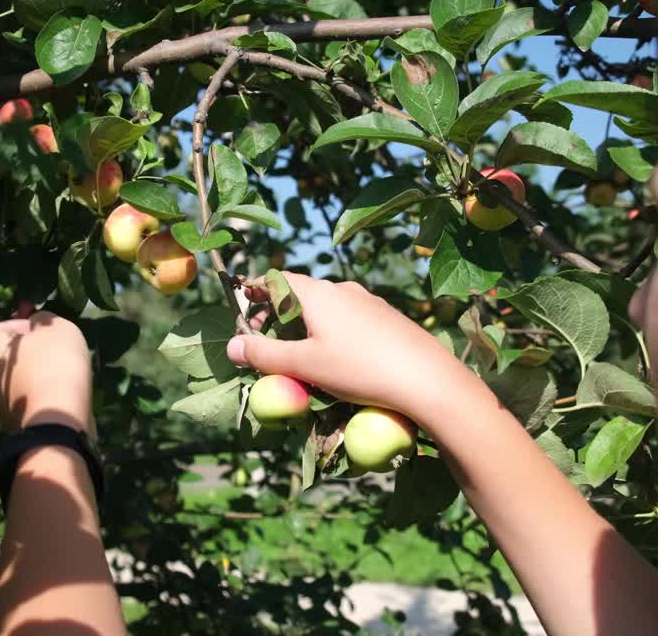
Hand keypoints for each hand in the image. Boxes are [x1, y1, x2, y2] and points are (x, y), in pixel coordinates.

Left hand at [0, 312, 94, 436]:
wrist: (59, 422)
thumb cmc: (55, 365)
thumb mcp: (57, 328)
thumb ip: (44, 320)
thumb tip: (37, 323)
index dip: (12, 325)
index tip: (36, 328)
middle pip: (0, 359)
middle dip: (23, 353)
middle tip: (49, 350)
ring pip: (13, 383)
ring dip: (31, 376)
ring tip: (60, 373)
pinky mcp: (14, 427)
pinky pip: (25, 403)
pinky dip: (38, 396)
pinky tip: (60, 394)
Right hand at [227, 273, 478, 424]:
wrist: (426, 378)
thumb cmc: (359, 369)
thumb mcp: (305, 365)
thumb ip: (264, 355)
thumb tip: (230, 346)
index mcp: (317, 293)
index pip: (275, 278)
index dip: (254, 292)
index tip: (241, 310)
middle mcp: (341, 289)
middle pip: (298, 292)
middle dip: (276, 313)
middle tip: (263, 340)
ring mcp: (367, 301)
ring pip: (324, 306)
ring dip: (303, 324)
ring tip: (296, 352)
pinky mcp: (385, 318)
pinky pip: (347, 318)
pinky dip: (328, 330)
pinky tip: (335, 357)